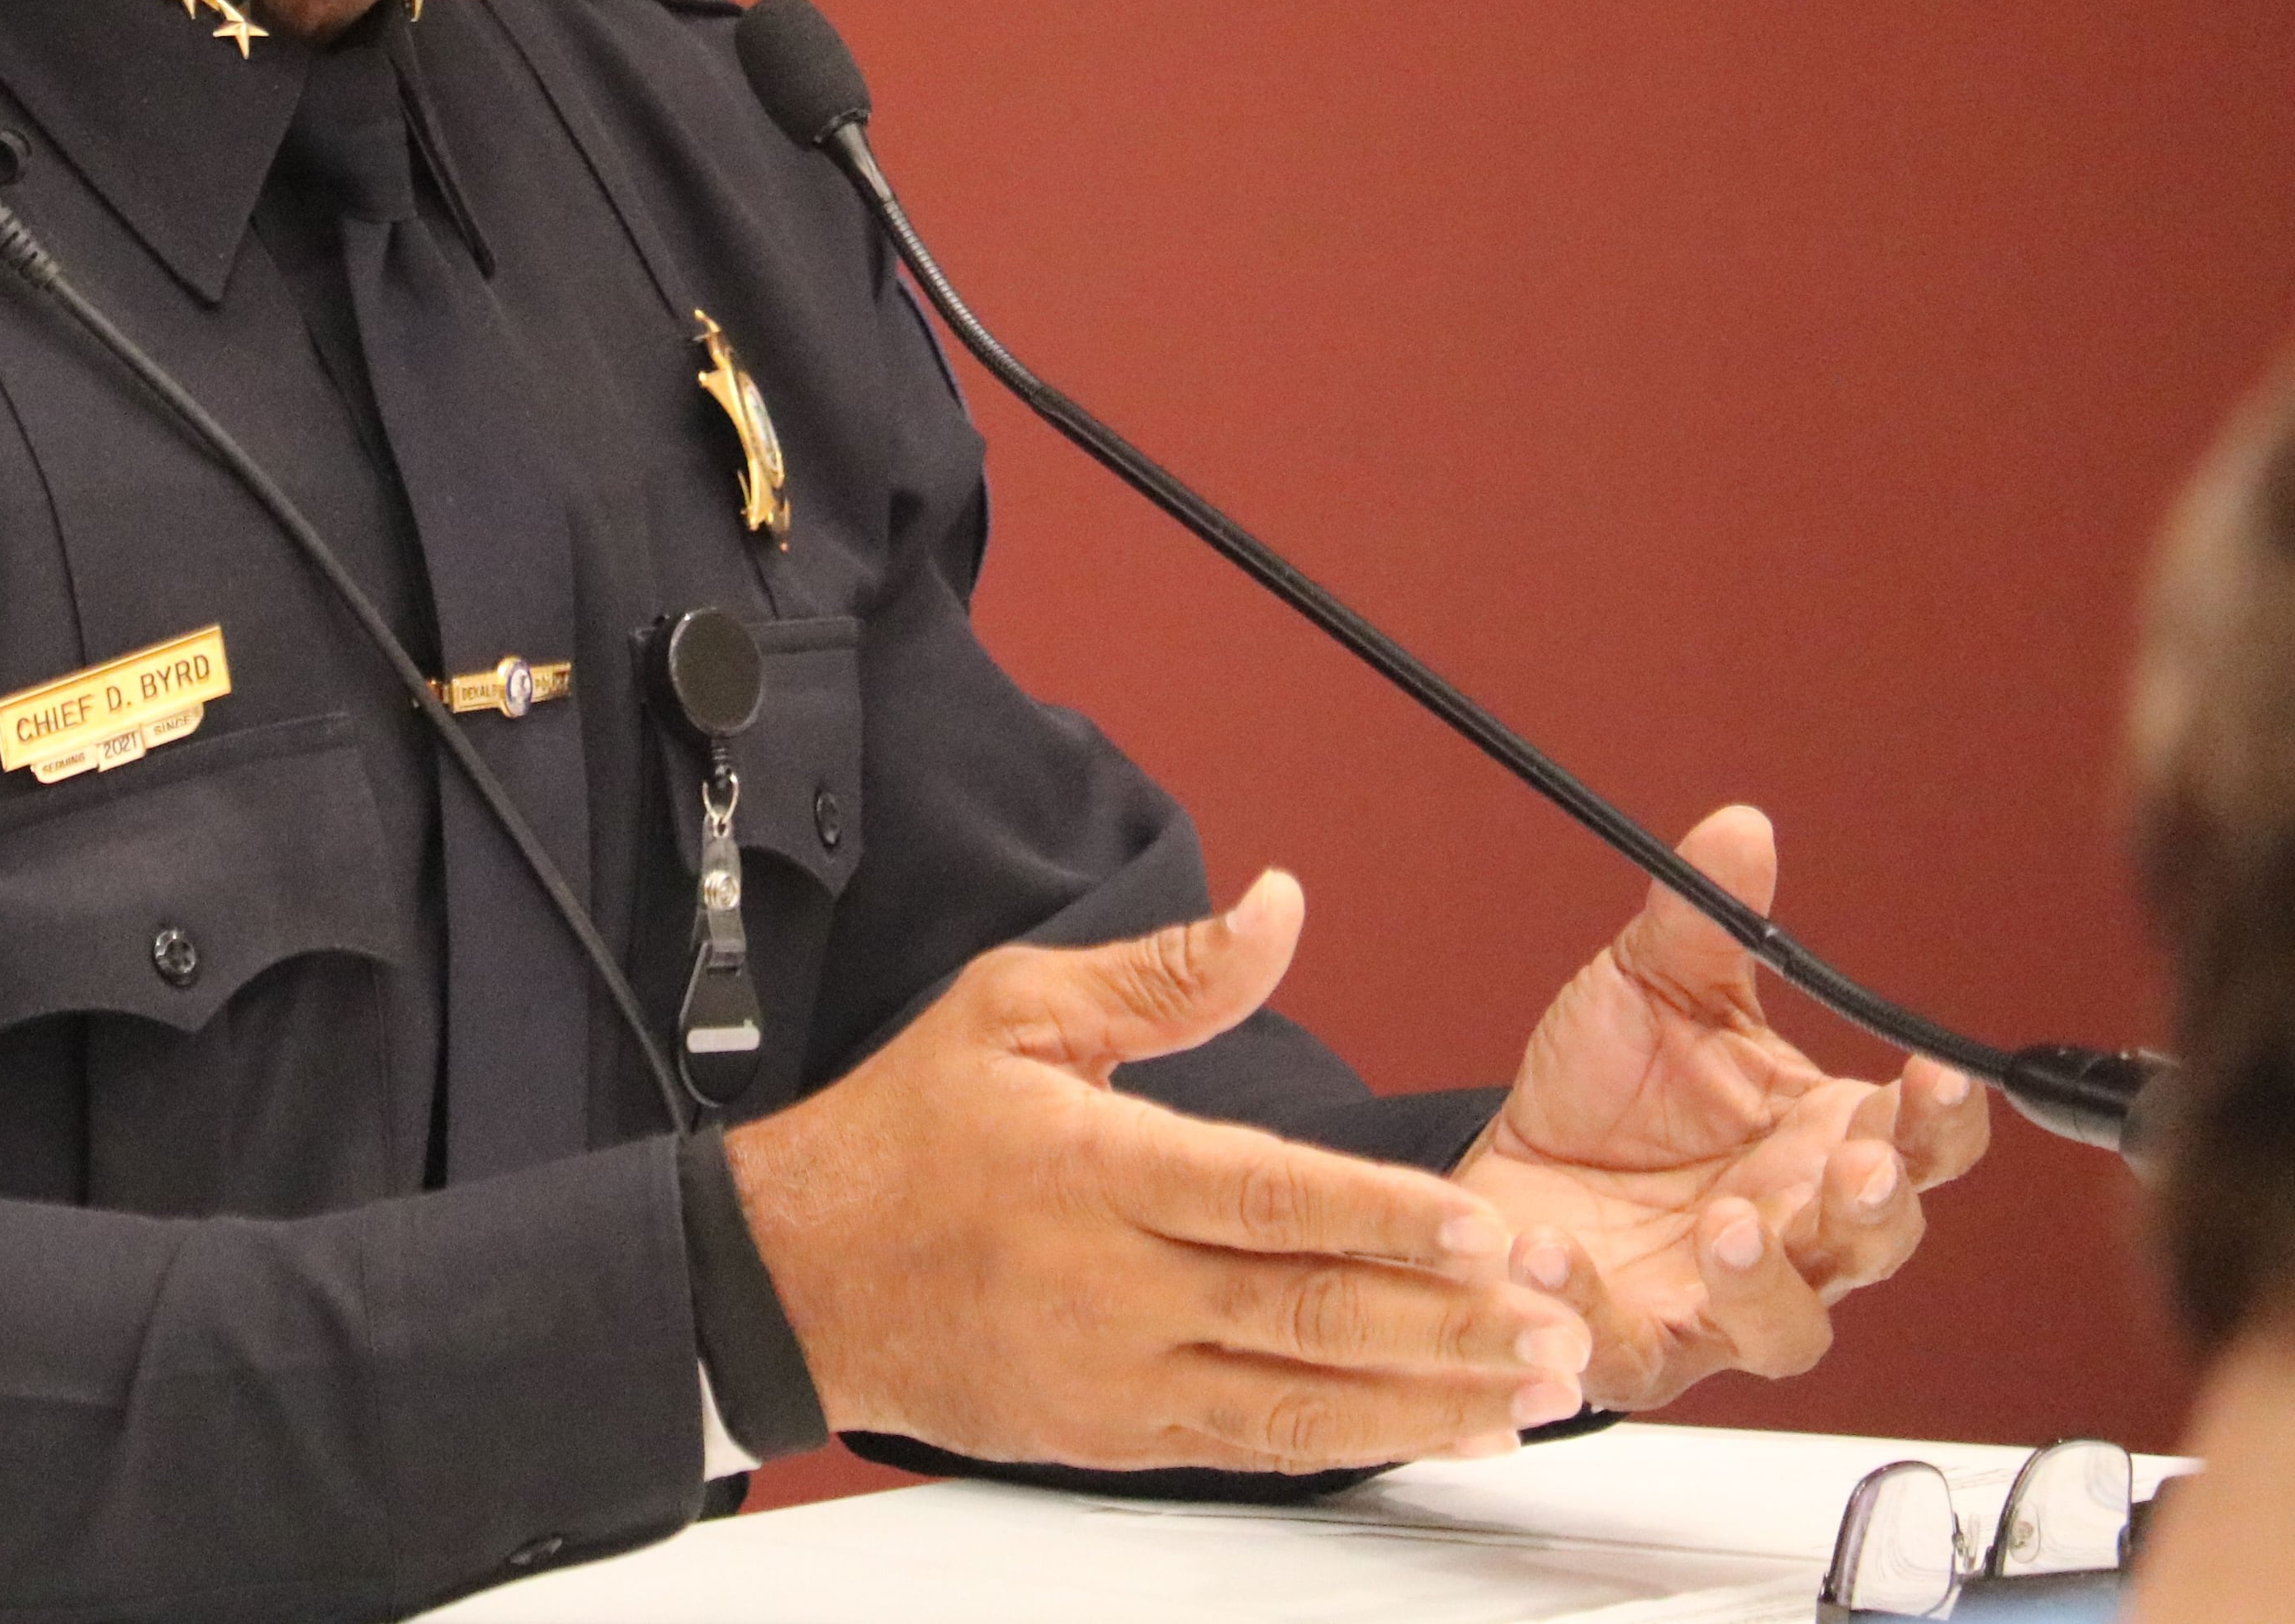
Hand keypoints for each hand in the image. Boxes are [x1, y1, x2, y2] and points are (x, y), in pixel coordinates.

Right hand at [728, 872, 1592, 1473]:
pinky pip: (1259, 1447)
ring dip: (1430, 1400)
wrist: (799, 1277)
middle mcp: (1112, 1284)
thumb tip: (1279, 911)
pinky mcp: (1118, 1433)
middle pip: (1305, 1312)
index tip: (1482, 1228)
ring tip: (1535, 1394)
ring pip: (1300, 1400)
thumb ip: (1162, 975)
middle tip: (1558, 1325)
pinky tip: (1440, 1430)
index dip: (1381, 1214)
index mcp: (1093, 1168)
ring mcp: (1118, 1373)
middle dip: (1449, 1325)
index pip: (1263, 1196)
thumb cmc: (905, 1133)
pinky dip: (1360, 1443)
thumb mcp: (1012, 1009)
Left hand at [1454, 806, 1989, 1412]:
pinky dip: (1596, 1309)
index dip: (1943, 1117)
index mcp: (1824, 1142)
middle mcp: (1796, 1232)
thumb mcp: (1647, 988)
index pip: (1925, 1144)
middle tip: (1850, 1167)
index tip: (1934, 1075)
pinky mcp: (1637, 1345)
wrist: (1506, 1167)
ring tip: (1724, 1226)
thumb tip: (1739, 828)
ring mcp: (1723, 1302)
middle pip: (1880, 1242)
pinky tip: (1554, 1257)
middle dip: (1876, 1208)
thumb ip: (1701, 921)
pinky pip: (1636, 1349)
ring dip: (1766, 1281)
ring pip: (1789, 1326)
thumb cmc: (1604, 1093)